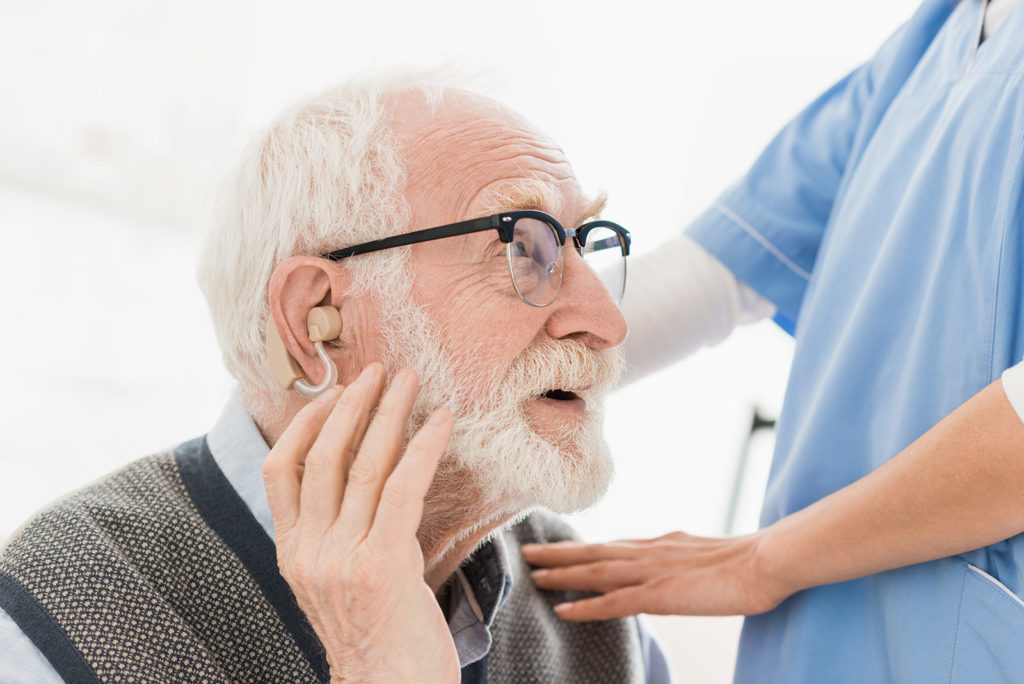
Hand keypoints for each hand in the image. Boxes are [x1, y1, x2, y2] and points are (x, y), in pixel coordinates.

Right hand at [262, 363, 459, 682]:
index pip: (279, 471)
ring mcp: (341, 559)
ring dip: (388, 414)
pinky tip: (440, 421)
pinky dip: (422, 447)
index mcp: (291, 554)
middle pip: (322, 457)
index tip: (334, 393)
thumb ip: (343, 535)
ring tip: (408, 381)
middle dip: (351, 406)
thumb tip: (373, 483)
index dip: (306, 424)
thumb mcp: (342, 584)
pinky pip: (403, 488)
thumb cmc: (379, 641)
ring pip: (362, 466)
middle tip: (377, 371)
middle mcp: (309, 552)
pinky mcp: (382, 566)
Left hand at [520, 530, 792, 621]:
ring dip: (561, 573)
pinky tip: (562, 610)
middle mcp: (650, 551)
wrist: (768, 560)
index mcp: (662, 544)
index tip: (559, 548)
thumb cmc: (749, 560)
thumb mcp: (706, 554)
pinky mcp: (660, 595)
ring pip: (595, 571)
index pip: (614, 544)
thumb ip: (682, 559)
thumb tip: (670, 563)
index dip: (584, 547)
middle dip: (559, 553)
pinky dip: (585, 606)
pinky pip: (613, 603)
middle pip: (594, 551)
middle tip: (527, 551)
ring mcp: (653, 572)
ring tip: (532, 574)